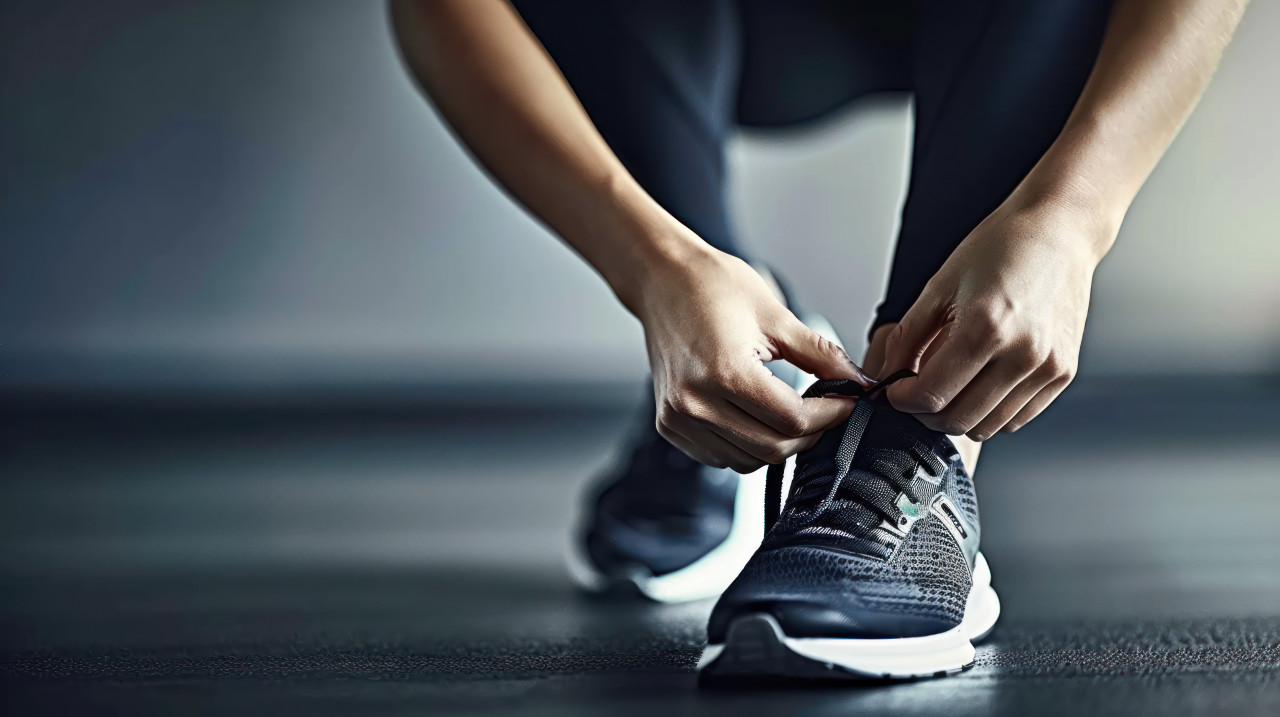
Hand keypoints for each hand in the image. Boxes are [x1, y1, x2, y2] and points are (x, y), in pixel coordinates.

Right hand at [635, 242, 870, 472]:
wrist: (661, 279)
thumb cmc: (711, 286)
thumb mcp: (776, 315)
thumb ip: (822, 354)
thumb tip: (859, 382)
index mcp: (724, 373)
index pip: (792, 420)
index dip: (830, 416)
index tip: (847, 402)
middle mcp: (694, 403)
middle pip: (772, 449)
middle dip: (809, 434)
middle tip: (827, 410)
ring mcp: (677, 418)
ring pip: (748, 460)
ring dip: (778, 443)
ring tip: (790, 411)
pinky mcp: (669, 426)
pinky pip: (720, 457)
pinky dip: (746, 445)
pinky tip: (755, 416)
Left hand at [881, 192, 1105, 439]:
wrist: (1059, 231)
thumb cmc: (1002, 247)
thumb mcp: (939, 285)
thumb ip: (908, 337)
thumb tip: (887, 375)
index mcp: (986, 327)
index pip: (931, 395)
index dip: (901, 400)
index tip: (893, 391)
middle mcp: (1023, 353)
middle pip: (958, 419)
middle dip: (924, 413)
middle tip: (913, 392)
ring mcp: (1048, 367)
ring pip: (987, 426)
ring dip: (957, 416)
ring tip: (946, 386)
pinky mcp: (1062, 373)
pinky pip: (1016, 418)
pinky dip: (989, 412)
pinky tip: (977, 385)